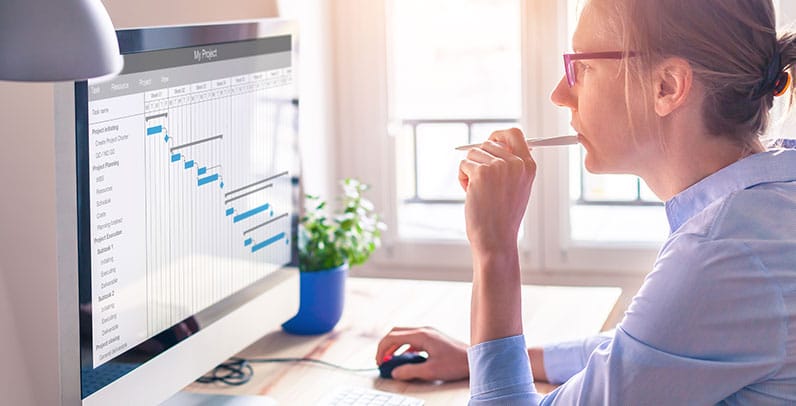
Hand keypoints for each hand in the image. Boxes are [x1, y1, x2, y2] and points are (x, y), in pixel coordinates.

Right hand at [375, 327, 468, 381]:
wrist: (475, 359)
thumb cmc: (456, 363)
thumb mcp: (430, 371)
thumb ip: (409, 371)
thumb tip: (395, 372)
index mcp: (421, 335)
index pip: (393, 336)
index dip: (382, 349)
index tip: (379, 361)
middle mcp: (424, 330)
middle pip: (396, 332)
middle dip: (385, 346)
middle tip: (381, 360)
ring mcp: (428, 333)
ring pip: (404, 335)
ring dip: (394, 347)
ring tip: (390, 360)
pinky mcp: (432, 338)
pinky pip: (412, 339)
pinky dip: (404, 348)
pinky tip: (405, 359)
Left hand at [458, 128, 536, 254]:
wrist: (496, 238)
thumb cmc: (503, 217)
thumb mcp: (517, 188)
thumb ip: (511, 165)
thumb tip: (494, 143)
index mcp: (528, 166)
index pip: (514, 134)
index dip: (498, 135)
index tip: (490, 141)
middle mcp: (516, 163)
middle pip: (488, 143)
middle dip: (479, 160)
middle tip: (481, 182)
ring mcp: (498, 166)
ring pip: (473, 154)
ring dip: (470, 171)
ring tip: (478, 191)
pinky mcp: (481, 172)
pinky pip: (463, 165)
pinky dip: (462, 179)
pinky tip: (471, 194)